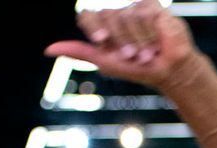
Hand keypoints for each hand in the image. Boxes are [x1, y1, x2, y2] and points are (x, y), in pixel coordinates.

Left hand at [44, 0, 205, 92]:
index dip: (94, 28)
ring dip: (139, 42)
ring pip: (127, 17)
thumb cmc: (139, 69)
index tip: (103, 42)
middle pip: (107, 15)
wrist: (168, 71)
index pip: (87, 15)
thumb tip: (48, 50)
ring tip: (148, 53)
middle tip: (132, 56)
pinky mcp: (152, 6)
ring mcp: (134, 8)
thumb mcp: (106, 62)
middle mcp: (117, 13)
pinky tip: (157, 42)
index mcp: (103, 25)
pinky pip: (143, 15)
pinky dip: (149, 35)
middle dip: (122, 41)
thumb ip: (79, 52)